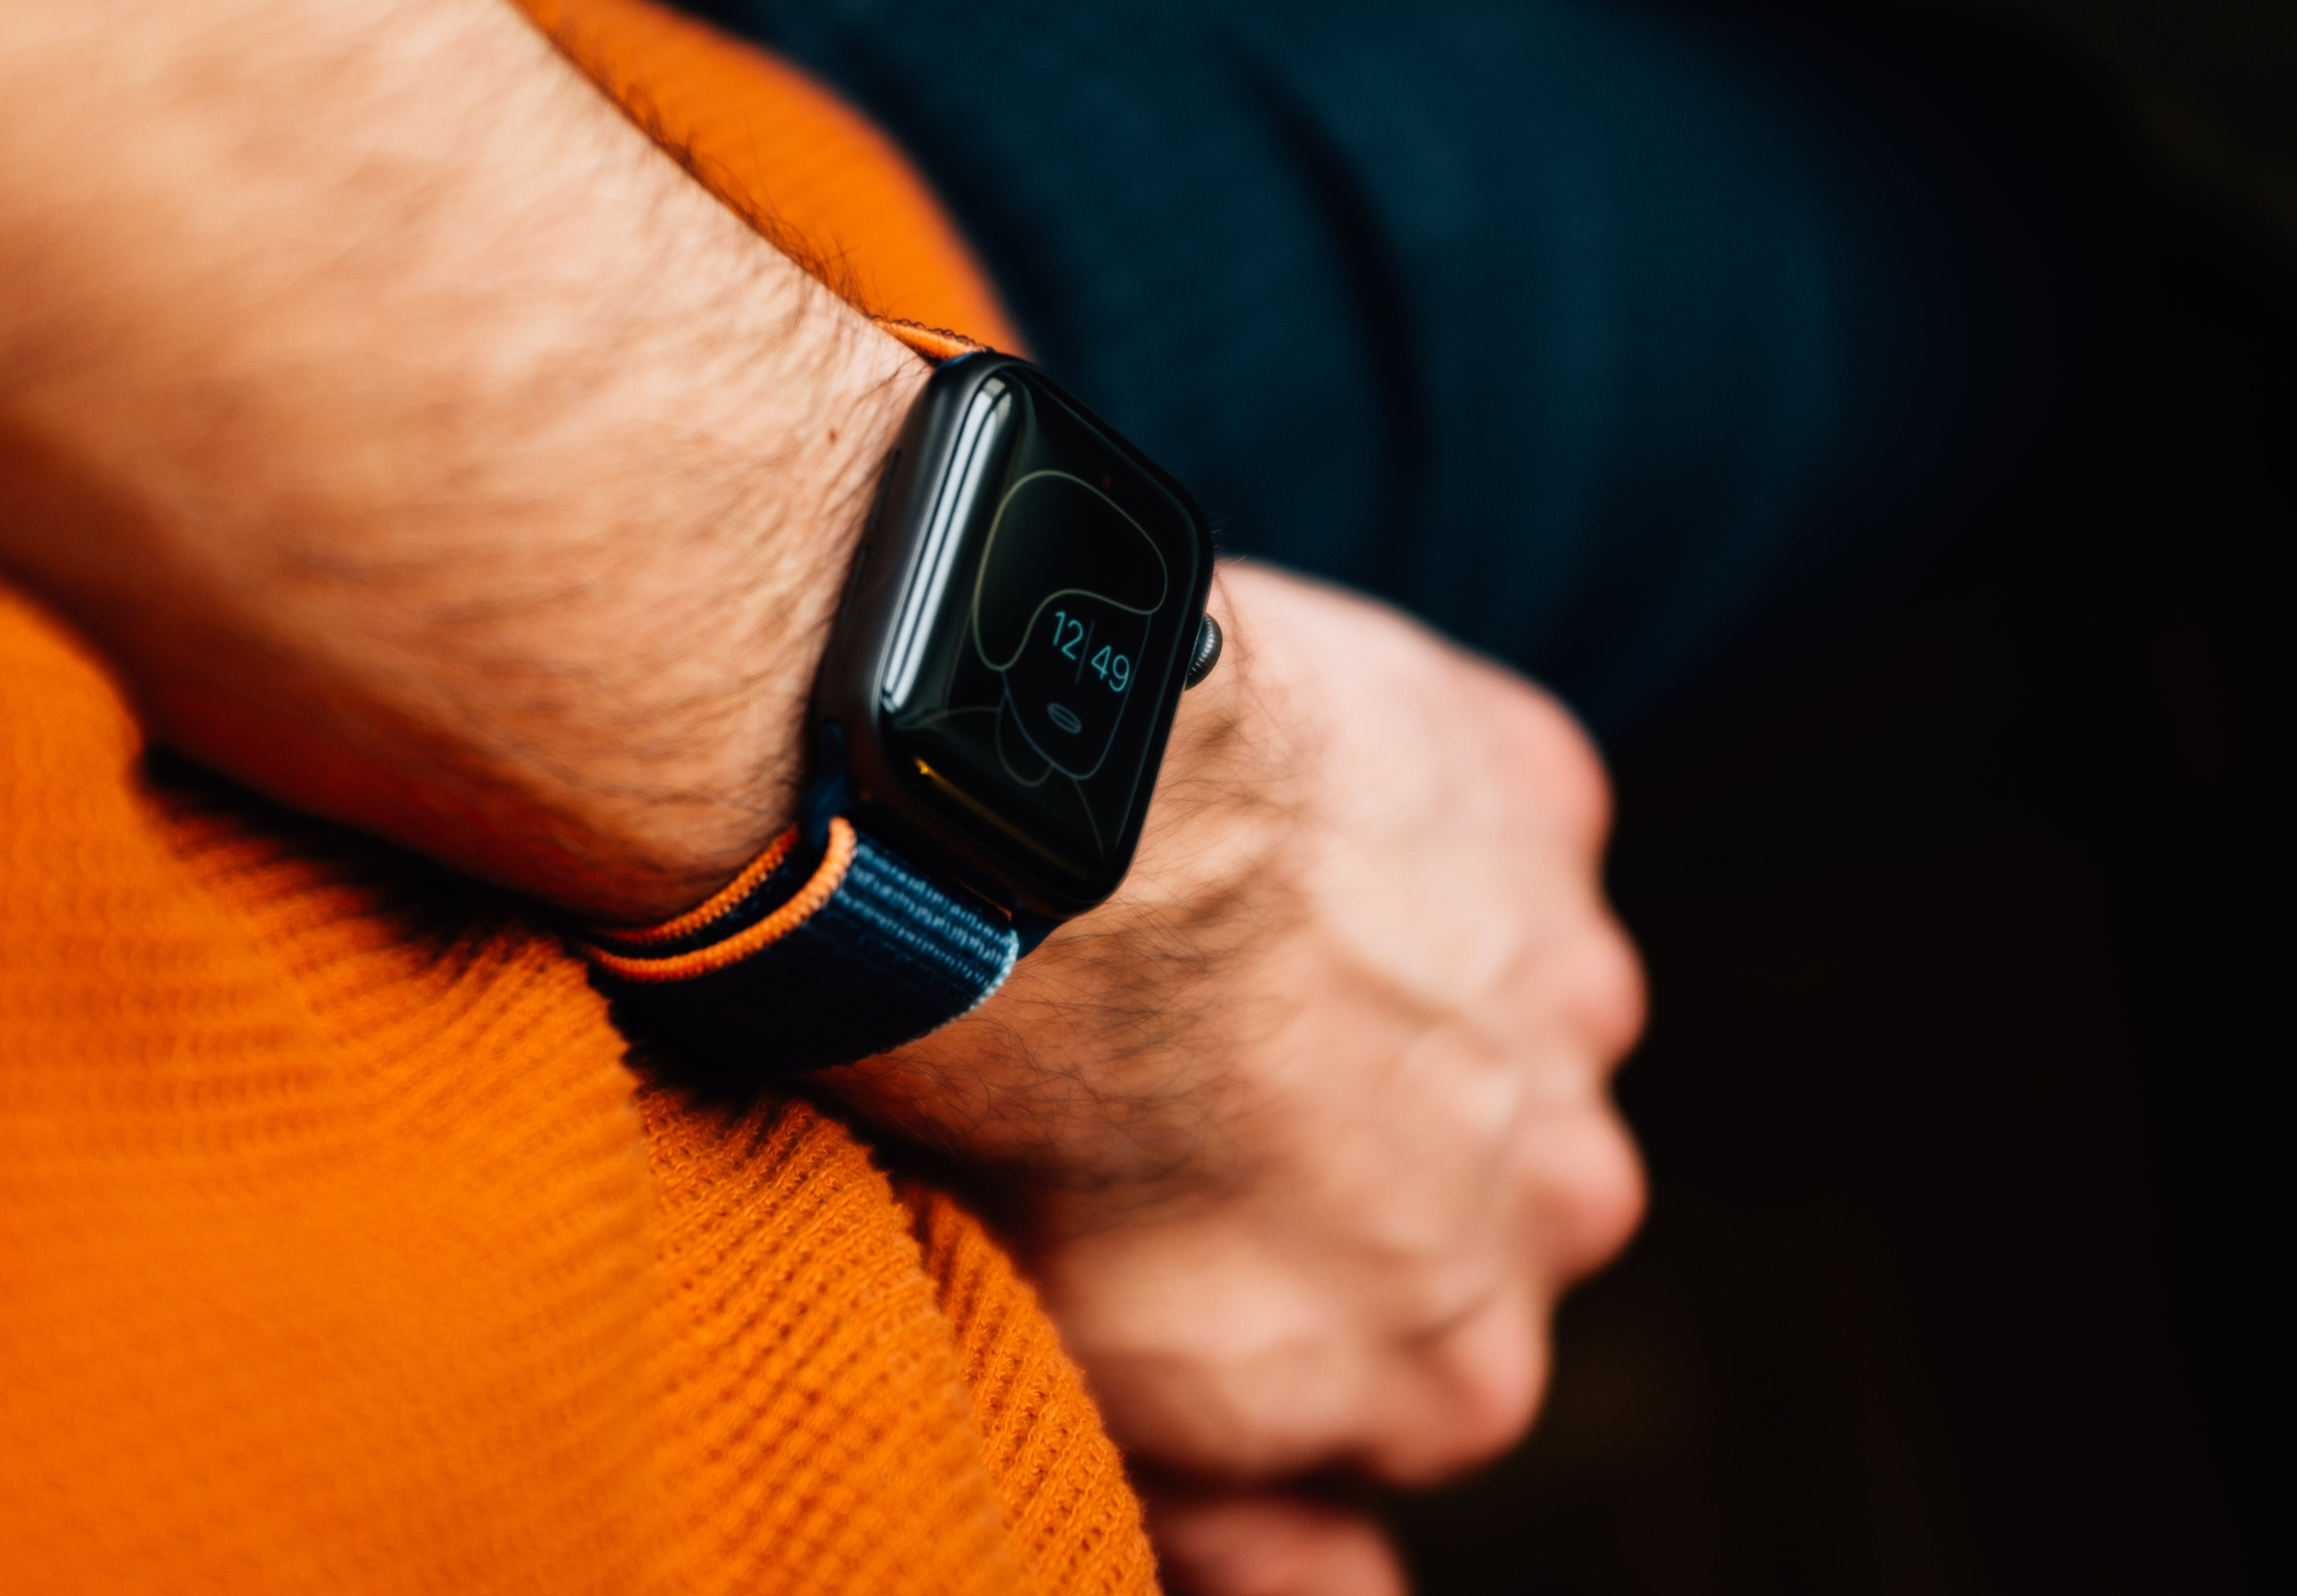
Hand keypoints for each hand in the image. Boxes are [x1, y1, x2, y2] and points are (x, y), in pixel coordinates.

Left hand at [828, 563, 1647, 1588]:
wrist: (1044, 839)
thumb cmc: (1027, 1123)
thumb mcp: (1109, 1386)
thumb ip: (1253, 1537)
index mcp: (1463, 1367)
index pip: (1405, 1369)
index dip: (1289, 1287)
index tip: (1179, 1210)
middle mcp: (1565, 1191)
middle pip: (1472, 1190)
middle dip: (1367, 1143)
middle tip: (1192, 1065)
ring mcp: (1572, 983)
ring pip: (1496, 1006)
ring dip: (1396, 977)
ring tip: (1223, 930)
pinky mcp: (1546, 797)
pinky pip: (1489, 825)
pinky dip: (1409, 814)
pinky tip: (1274, 811)